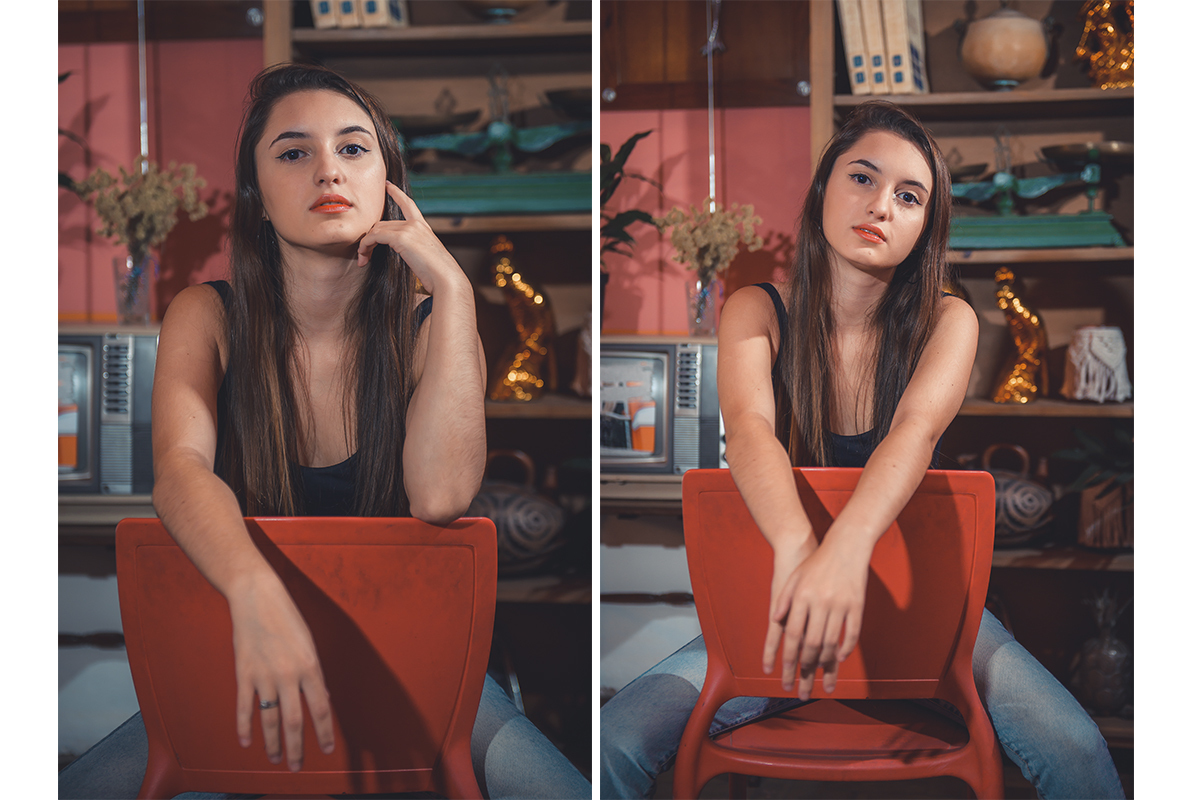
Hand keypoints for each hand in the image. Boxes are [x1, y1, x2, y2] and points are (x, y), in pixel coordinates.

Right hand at [228, 574, 334, 770]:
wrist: (257, 597)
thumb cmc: (288, 618)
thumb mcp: (310, 643)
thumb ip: (314, 674)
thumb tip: (323, 698)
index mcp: (311, 666)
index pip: (322, 709)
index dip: (325, 732)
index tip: (328, 749)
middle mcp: (289, 675)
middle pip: (295, 722)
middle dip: (297, 748)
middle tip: (297, 767)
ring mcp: (264, 676)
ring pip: (269, 720)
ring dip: (273, 743)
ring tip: (275, 760)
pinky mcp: (243, 673)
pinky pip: (244, 707)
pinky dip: (244, 727)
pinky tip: (246, 742)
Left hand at [356, 181, 469, 296]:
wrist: (446, 278)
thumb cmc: (437, 274)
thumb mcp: (425, 256)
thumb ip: (414, 249)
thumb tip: (404, 255)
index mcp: (423, 227)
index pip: (408, 204)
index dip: (397, 193)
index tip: (388, 186)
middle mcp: (416, 224)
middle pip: (383, 224)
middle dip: (370, 237)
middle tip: (364, 254)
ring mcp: (409, 229)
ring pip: (376, 230)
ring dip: (365, 244)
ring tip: (363, 259)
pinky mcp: (401, 237)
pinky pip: (374, 236)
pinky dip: (365, 245)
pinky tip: (364, 256)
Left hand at [763, 534, 868, 699]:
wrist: (845, 544)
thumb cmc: (816, 562)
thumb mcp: (795, 577)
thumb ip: (784, 599)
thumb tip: (776, 622)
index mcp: (801, 596)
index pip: (792, 634)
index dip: (789, 657)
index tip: (786, 674)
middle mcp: (819, 602)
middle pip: (811, 642)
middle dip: (806, 667)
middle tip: (803, 684)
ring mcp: (840, 603)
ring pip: (831, 641)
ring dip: (825, 662)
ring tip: (821, 677)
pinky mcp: (857, 604)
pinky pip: (852, 632)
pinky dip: (846, 647)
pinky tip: (840, 658)